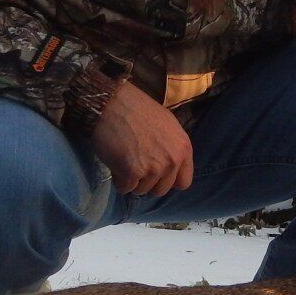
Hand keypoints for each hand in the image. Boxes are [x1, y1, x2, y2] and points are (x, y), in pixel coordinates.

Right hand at [90, 80, 194, 197]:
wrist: (112, 104)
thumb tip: (168, 168)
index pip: (183, 182)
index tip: (157, 174)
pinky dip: (118, 180)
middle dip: (147, 182)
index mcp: (183, 149)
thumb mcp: (167, 125)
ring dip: (132, 180)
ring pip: (142, 190)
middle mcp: (172, 160)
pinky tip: (116, 162)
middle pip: (161, 190)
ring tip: (125, 160)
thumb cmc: (137, 110)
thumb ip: (172, 148)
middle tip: (136, 166)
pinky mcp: (132, 172)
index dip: (168, 180)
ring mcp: (153, 168)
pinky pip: (125, 188)